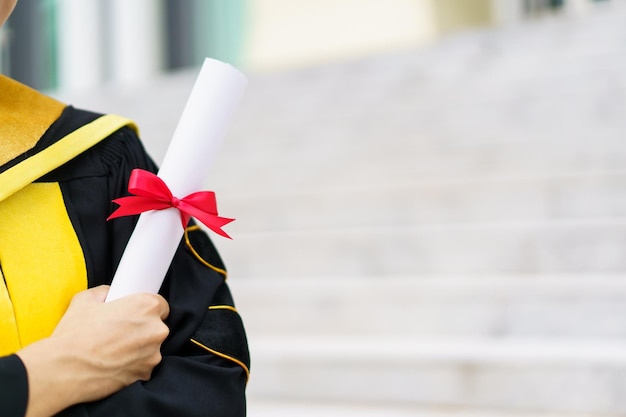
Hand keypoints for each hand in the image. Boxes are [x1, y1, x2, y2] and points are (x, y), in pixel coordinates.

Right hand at [17, 285, 169, 416]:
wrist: (63, 369)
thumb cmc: (74, 333)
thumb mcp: (85, 300)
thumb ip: (105, 292)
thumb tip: (110, 294)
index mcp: (146, 306)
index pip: (161, 305)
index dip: (148, 310)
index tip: (137, 315)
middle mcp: (156, 330)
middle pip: (157, 327)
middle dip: (143, 330)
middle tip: (120, 333)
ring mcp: (153, 354)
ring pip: (151, 348)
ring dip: (138, 349)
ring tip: (113, 351)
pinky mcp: (145, 374)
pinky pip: (143, 367)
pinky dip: (133, 366)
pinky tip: (114, 364)